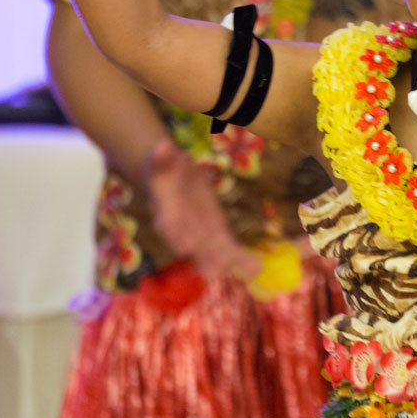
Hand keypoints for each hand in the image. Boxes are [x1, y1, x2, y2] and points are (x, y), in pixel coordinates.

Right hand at [143, 138, 262, 281]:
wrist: (169, 180)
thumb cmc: (164, 169)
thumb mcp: (162, 160)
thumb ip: (163, 157)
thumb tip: (162, 146)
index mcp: (165, 211)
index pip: (169, 223)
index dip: (177, 234)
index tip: (184, 247)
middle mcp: (181, 229)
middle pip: (194, 245)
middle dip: (207, 256)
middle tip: (218, 269)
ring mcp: (199, 234)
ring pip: (213, 251)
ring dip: (229, 261)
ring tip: (247, 271)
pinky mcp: (214, 232)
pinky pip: (226, 247)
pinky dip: (239, 258)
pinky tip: (255, 268)